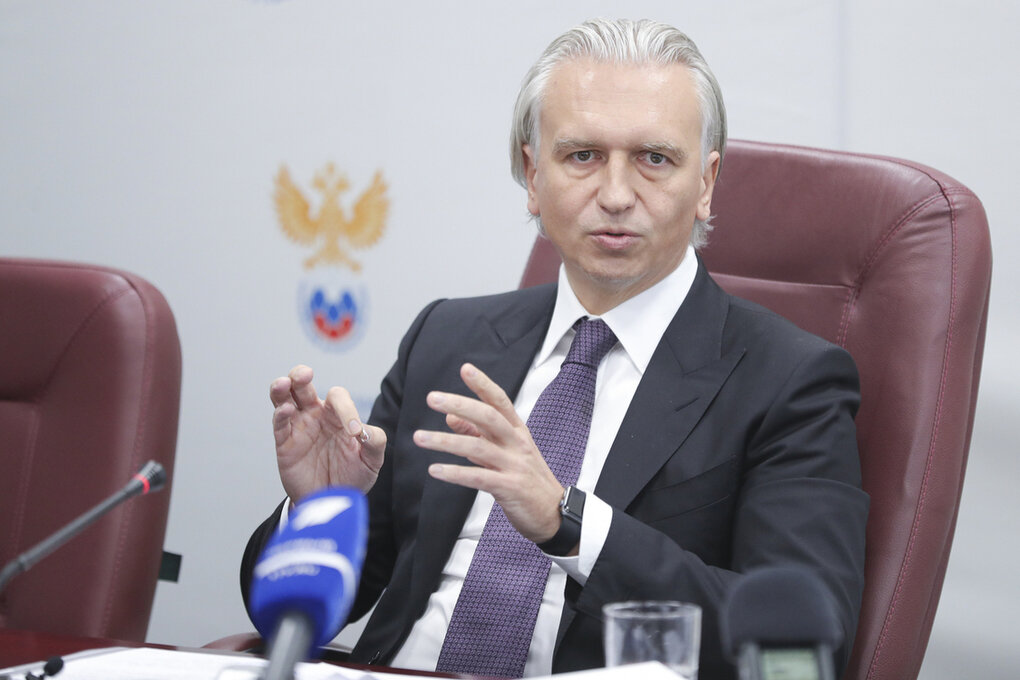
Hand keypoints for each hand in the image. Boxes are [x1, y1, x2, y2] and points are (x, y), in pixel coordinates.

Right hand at [269, 364, 385, 501]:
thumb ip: (374, 441)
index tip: (355, 433)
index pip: (338, 397)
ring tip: (284, 383)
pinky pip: (279, 424)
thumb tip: (365, 430)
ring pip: (284, 399)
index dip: (347, 409)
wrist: (333, 502)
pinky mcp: (285, 444)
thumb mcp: (371, 460)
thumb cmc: (353, 477)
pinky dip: (280, 415)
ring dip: (282, 388)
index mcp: (338, 415)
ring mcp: (298, 428)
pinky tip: (285, 410)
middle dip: (300, 375)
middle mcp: (316, 416)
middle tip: (304, 374)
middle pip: (303, 386)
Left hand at [415, 363, 563, 543]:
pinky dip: (455, 473)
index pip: (500, 402)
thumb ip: (477, 434)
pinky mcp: (509, 488)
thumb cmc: (528, 480)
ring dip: (445, 441)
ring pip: (478, 447)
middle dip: (460, 404)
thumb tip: (450, 416)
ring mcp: (514, 465)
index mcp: (517, 432)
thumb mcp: (506, 452)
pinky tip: (435, 470)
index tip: (465, 369)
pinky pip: (478, 477)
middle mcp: (517, 444)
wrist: (555, 514)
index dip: (483, 385)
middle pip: (488, 417)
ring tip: (419, 437)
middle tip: (432, 398)